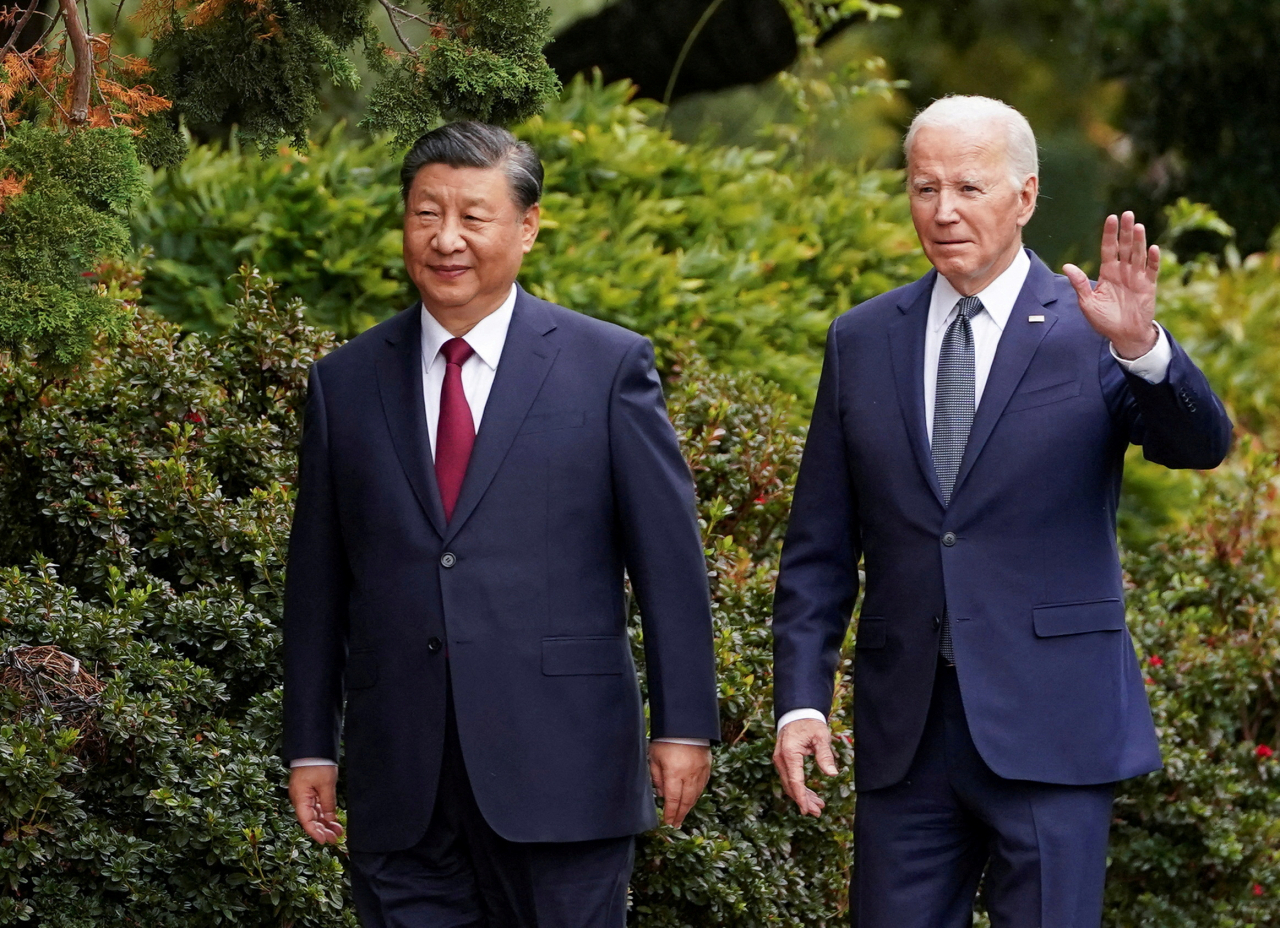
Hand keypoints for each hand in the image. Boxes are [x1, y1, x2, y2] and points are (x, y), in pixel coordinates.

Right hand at [289, 765, 344, 844]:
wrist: (315, 747)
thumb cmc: (317, 763)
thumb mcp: (326, 785)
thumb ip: (328, 803)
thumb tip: (330, 819)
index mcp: (300, 798)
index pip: (306, 821)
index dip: (315, 832)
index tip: (324, 841)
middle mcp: (301, 799)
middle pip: (311, 819)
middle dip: (322, 830)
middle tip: (335, 839)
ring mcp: (306, 795)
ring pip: (315, 814)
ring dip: (325, 823)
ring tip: (338, 832)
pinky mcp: (311, 791)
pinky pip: (318, 806)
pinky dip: (326, 813)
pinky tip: (334, 820)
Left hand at [648, 741, 710, 827]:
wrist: (685, 724)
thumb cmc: (666, 739)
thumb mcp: (654, 756)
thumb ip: (656, 776)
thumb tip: (660, 793)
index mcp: (674, 773)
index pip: (673, 799)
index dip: (670, 813)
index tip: (668, 822)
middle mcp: (689, 775)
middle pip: (686, 801)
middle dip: (680, 814)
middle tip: (676, 824)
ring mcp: (700, 771)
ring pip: (696, 794)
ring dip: (689, 806)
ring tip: (683, 814)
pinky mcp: (707, 766)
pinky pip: (703, 785)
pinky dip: (697, 794)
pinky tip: (692, 799)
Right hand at [773, 718, 838, 816]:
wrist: (796, 713)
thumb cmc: (809, 724)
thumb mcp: (820, 737)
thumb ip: (825, 756)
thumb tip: (833, 774)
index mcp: (790, 753)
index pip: (795, 781)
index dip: (802, 797)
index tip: (807, 810)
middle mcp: (781, 759)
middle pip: (791, 786)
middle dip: (804, 801)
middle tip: (818, 812)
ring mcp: (780, 760)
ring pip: (790, 784)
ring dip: (802, 796)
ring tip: (818, 806)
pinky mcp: (783, 761)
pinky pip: (790, 778)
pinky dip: (799, 788)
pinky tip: (810, 796)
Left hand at [1063, 211, 1160, 359]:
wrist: (1124, 335)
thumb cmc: (1104, 320)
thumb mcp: (1088, 303)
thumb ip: (1080, 284)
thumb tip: (1066, 267)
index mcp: (1108, 272)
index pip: (1109, 248)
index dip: (1109, 234)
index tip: (1111, 218)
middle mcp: (1123, 271)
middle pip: (1125, 247)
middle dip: (1125, 231)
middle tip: (1127, 214)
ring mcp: (1137, 277)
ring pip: (1138, 255)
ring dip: (1138, 241)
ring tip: (1137, 226)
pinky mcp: (1148, 286)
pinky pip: (1151, 271)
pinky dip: (1153, 260)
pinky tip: (1153, 248)